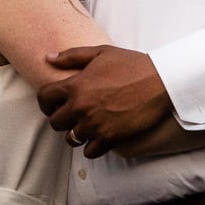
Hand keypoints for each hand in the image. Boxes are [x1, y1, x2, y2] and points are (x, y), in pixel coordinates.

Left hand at [39, 45, 171, 158]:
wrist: (160, 81)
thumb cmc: (130, 64)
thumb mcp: (100, 52)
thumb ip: (71, 56)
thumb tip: (48, 58)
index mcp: (75, 85)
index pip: (44, 97)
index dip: (45, 101)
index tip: (52, 103)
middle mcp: (81, 107)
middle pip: (55, 122)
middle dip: (60, 118)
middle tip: (70, 115)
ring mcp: (95, 124)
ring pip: (71, 138)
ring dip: (75, 133)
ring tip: (85, 126)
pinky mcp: (110, 138)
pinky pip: (89, 151)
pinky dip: (91, 146)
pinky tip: (98, 136)